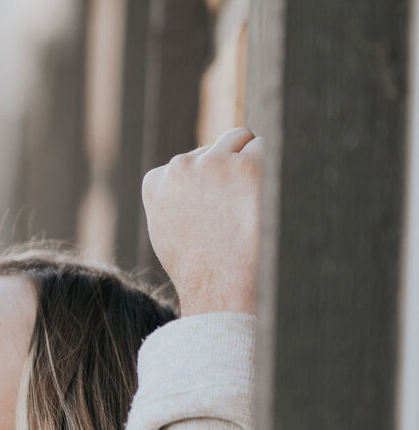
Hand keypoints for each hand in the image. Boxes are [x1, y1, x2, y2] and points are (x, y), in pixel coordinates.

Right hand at [142, 127, 261, 315]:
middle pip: (217, 146)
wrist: (220, 288)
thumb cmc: (198, 268)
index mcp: (157, 180)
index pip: (191, 161)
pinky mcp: (248, 167)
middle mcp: (182, 166)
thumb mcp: (167, 231)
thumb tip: (188, 176)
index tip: (216, 210)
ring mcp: (215, 164)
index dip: (209, 183)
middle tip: (239, 208)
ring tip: (253, 203)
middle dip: (230, 167)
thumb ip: (173, 198)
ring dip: (251, 163)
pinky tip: (266, 199)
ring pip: (241, 140)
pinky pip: (266, 148)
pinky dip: (272, 169)